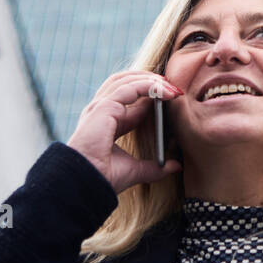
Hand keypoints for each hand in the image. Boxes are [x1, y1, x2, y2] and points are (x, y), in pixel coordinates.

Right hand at [65, 71, 183, 194]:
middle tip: (172, 86)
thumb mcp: (135, 170)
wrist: (87, 183)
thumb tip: (175, 166)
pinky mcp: (105, 106)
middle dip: (150, 80)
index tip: (173, 97)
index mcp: (106, 122)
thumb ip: (155, 167)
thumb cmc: (103, 177)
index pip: (130, 99)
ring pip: (127, 81)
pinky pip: (130, 87)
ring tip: (171, 86)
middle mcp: (101, 110)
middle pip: (126, 83)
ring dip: (152, 80)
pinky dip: (149, 85)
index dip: (152, 95)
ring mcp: (101, 106)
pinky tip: (165, 91)